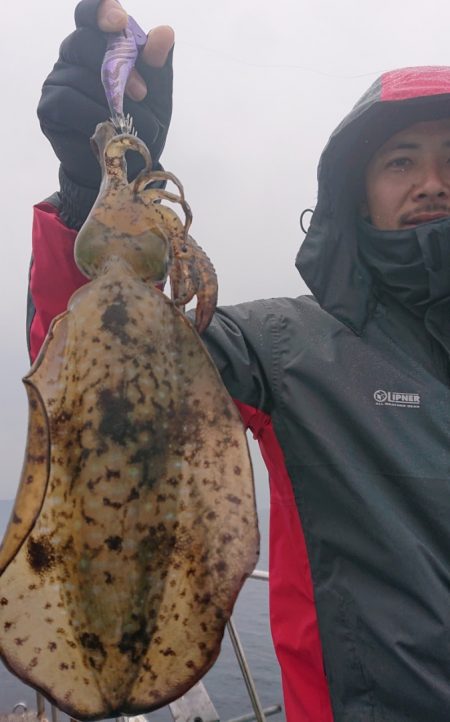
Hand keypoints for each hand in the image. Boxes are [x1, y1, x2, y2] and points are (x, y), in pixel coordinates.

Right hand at [37, 0, 174, 228]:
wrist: (124, 169)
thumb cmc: (139, 126)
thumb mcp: (156, 98)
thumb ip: (159, 67)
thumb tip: (165, 33)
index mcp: (99, 45)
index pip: (90, 15)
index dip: (102, 12)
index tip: (119, 23)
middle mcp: (73, 57)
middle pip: (83, 42)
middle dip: (116, 67)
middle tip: (142, 94)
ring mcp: (58, 80)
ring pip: (78, 75)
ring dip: (110, 102)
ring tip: (131, 124)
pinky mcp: (49, 107)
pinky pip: (67, 100)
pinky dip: (91, 115)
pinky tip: (106, 129)